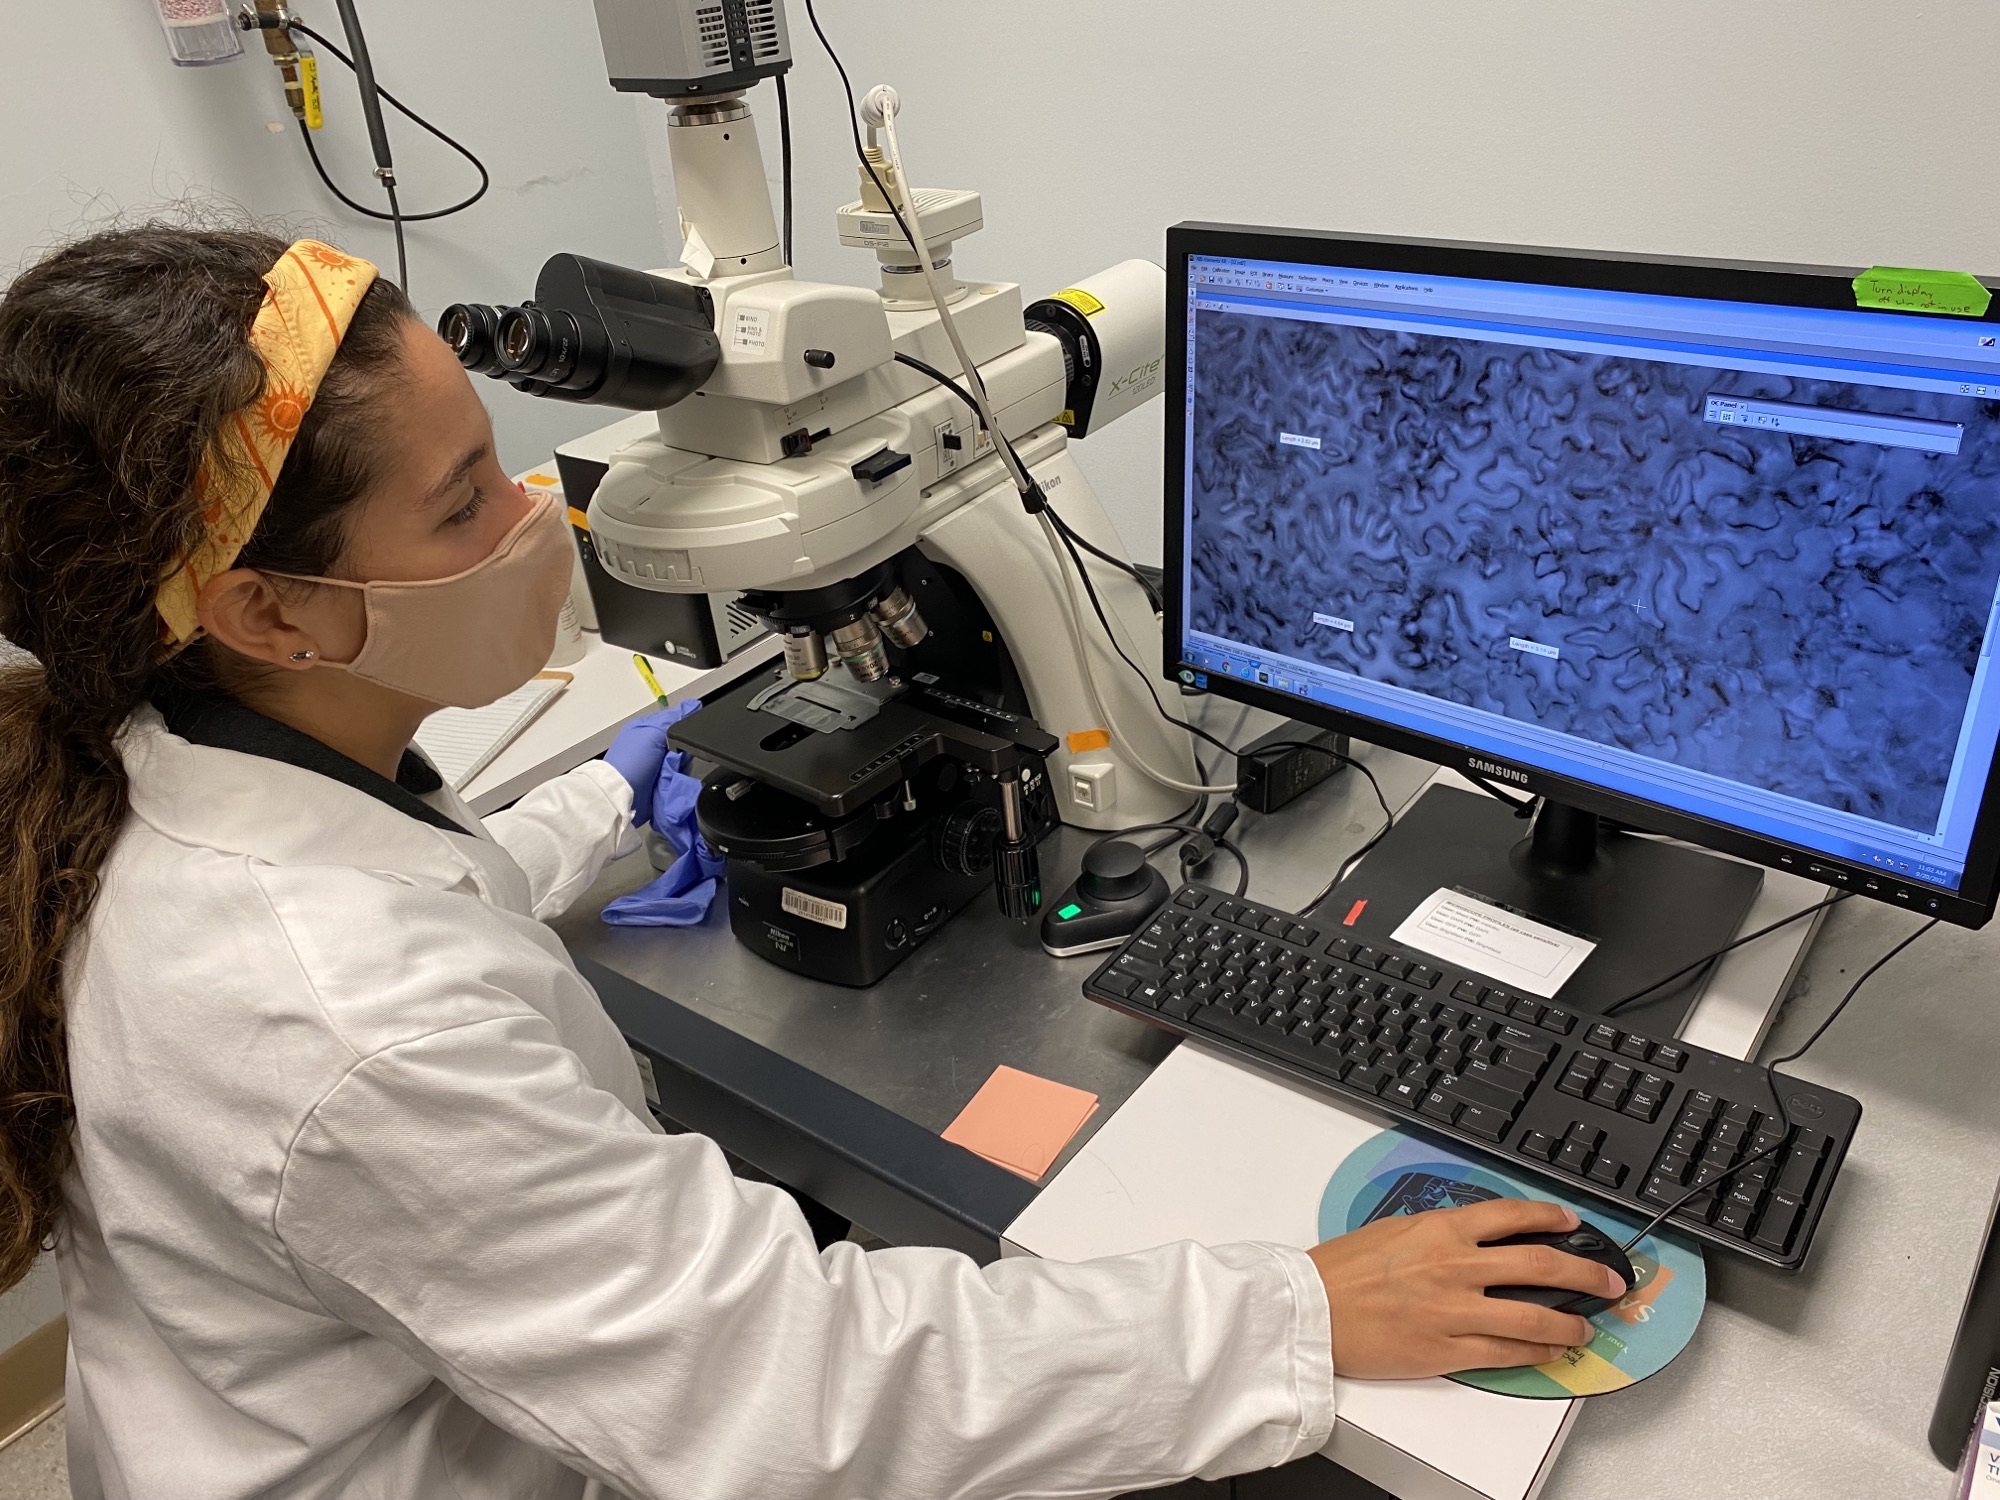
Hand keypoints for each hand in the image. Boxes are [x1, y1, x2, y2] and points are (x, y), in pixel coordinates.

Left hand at [603, 699, 700, 825]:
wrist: (622, 796)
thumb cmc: (631, 761)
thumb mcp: (652, 732)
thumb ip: (674, 719)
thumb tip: (693, 705)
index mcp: (646, 728)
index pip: (675, 721)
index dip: (684, 728)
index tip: (686, 737)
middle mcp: (651, 745)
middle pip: (682, 743)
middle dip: (683, 752)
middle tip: (674, 758)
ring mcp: (656, 765)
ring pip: (683, 761)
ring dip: (681, 768)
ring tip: (671, 773)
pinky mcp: (661, 782)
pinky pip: (679, 777)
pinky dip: (679, 779)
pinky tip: (674, 782)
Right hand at [1308, 1199, 1625, 1378]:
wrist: (1311, 1309)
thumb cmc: (1342, 1269)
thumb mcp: (1394, 1230)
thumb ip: (1439, 1233)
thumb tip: (1476, 1238)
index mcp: (1440, 1230)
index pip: (1512, 1216)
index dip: (1551, 1218)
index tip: (1571, 1223)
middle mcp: (1454, 1267)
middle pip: (1538, 1265)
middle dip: (1584, 1272)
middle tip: (1608, 1279)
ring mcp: (1453, 1312)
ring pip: (1532, 1316)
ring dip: (1570, 1321)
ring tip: (1587, 1325)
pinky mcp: (1446, 1351)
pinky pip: (1506, 1354)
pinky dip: (1537, 1353)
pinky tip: (1553, 1352)